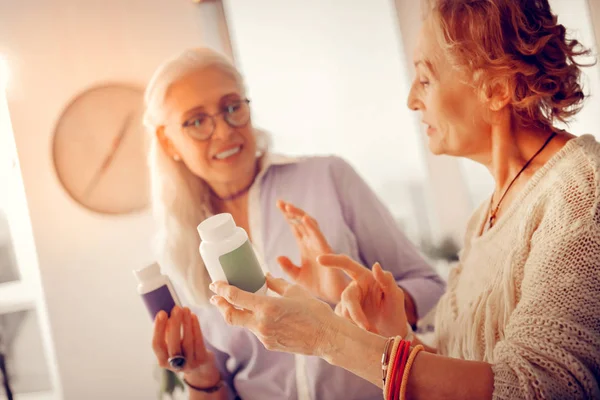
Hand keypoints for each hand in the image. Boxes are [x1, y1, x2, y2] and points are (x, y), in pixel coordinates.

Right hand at [152, 306, 220, 388]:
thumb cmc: (182, 351)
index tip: (161, 313)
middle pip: (173, 344)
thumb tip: (166, 311)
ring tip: (185, 309)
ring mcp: (189, 363)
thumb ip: (167, 332)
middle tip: (176, 308)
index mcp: (163, 360)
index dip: (158, 329)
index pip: (157, 345)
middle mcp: (175, 365)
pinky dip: (196, 327)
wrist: (200, 368)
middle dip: (175, 324)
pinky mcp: (201, 360)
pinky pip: (198, 341)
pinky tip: (193, 316)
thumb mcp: (171, 345)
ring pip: (187, 342)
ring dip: (186, 323)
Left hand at [209, 274, 337, 356]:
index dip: (222, 289)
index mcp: (267, 307)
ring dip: (238, 312)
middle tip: (215, 297)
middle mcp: (262, 324)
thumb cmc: (314, 311)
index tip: (215, 284)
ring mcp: (264, 336)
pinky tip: (258, 314)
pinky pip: (256, 330)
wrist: (326, 337)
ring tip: (236, 303)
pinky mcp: (269, 344)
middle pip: (231, 316)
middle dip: (220, 305)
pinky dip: (253, 320)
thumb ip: (275, 283)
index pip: (236, 297)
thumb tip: (264, 276)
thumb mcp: (295, 291)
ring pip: (244, 323)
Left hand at [276, 200, 348, 302]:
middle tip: (280, 202)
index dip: (287, 215)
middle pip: (301, 222)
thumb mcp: (297, 277)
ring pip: (310, 225)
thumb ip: (288, 267)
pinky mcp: (327, 252)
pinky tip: (304, 219)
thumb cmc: (318, 285)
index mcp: (306, 246)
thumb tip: (277, 256)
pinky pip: (319, 237)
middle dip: (291, 211)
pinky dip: (312, 227)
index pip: (295, 226)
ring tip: (289, 207)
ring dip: (299, 215)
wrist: (334, 296)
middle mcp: (313, 243)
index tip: (278, 203)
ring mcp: (320, 246)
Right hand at [319, 254, 407, 337]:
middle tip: (367, 328)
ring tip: (373, 331)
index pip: (347, 264)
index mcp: (364, 277)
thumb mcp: (396, 295)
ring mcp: (346, 303)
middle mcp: (353, 288)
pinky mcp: (343, 318)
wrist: (391, 334)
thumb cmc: (394, 310)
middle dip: (356, 313)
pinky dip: (352, 330)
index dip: (334, 261)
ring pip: (343, 311)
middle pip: (346, 296)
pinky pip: (341, 322)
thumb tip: (376, 265)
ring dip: (357, 323)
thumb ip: (387, 281)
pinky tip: (363, 334)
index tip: (319, 259)